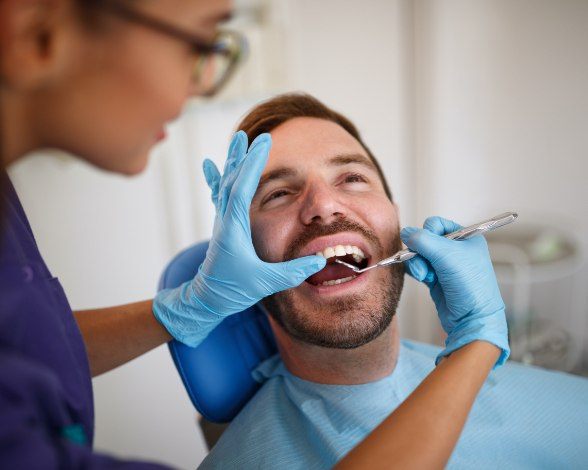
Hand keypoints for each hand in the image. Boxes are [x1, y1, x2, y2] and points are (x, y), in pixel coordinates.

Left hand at [153, 132, 325, 346]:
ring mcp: (222, 222)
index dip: (253, 164)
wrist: (206, 299)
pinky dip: (218, 178)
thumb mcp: (265, 283)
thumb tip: (320, 261)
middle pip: (233, 180)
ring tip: (238, 140)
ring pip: (226, 184)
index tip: (262, 142)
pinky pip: (220, 195)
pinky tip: (210, 166)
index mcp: (233, 229)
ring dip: (234, 162)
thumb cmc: (232, 290)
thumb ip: (293, 272)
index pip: (242, 189)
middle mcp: (225, 220)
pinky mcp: (223, 226)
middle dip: (244, 156)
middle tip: (254, 135)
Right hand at [401, 216, 508, 367]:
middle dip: (420, 252)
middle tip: (426, 265)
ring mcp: (445, 265)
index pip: (437, 224)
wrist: (473, 319)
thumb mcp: (447, 255)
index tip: (429, 246)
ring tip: (426, 276)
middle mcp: (456, 249)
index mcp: (466, 237)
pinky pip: (418, 267)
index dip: (428, 232)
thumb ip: (423, 240)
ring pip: (419, 254)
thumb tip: (405, 232)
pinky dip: (417, 272)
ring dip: (418, 264)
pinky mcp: (436, 278)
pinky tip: (424, 279)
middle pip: (425, 240)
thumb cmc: (469, 285)